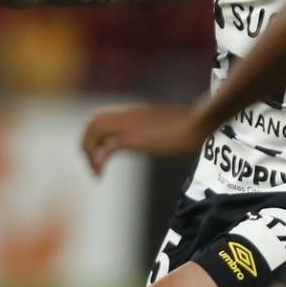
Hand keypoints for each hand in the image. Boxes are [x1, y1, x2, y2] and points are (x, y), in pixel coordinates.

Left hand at [82, 105, 206, 174]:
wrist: (198, 124)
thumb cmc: (193, 124)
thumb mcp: (170, 122)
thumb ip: (159, 126)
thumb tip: (161, 133)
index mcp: (136, 111)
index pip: (104, 117)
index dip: (97, 134)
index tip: (100, 151)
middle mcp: (128, 116)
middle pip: (93, 122)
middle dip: (87, 142)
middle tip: (92, 161)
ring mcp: (129, 126)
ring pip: (94, 132)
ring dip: (89, 152)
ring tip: (95, 169)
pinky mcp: (132, 140)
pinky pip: (106, 150)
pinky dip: (98, 162)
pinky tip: (101, 175)